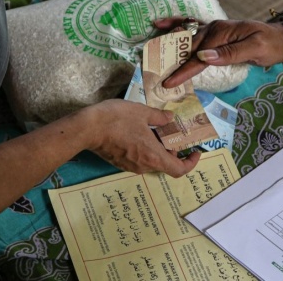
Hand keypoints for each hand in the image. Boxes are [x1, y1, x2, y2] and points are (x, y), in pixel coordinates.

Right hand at [83, 99, 199, 177]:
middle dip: (172, 149)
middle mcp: (144, 166)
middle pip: (166, 163)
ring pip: (152, 160)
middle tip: (172, 131)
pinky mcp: (120, 163)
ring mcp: (131, 167)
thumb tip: (170, 118)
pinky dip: (146, 149)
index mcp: (154, 156)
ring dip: (158, 148)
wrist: (87, 128)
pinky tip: (140, 132)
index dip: (191, 163)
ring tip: (155, 128)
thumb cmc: (117, 119)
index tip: (195, 151)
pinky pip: (140, 159)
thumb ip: (160, 117)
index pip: (179, 169)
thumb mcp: (142, 112)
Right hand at [154, 18, 282, 87]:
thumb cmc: (269, 45)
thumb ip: (229, 53)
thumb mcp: (254, 49)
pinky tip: (161, 24)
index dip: (183, 71)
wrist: (281, 38)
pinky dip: (175, 25)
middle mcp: (214, 28)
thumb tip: (204, 57)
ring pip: (186, 38)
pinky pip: (191, 27)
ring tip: (149, 50)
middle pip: (187, 48)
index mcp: (221, 33)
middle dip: (170, 60)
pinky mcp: (214, 31)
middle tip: (152, 73)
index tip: (169, 83)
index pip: (198, 57)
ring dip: (167, 44)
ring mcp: (213, 28)